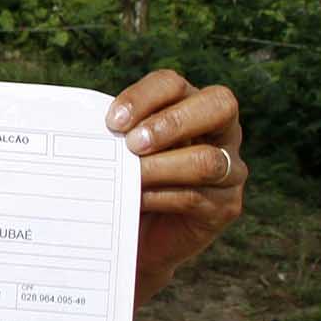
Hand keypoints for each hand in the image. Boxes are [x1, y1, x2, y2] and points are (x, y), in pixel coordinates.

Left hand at [106, 69, 245, 303]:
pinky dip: (160, 196)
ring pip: (207, 159)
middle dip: (172, 123)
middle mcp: (221, 131)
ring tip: (130, 175)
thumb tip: (90, 123)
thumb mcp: (121, 151)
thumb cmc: (126, 181)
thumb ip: (118, 133)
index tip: (112, 122)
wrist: (136, 236)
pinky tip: (135, 199)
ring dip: (161, 166)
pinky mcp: (226, 206)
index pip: (172, 84)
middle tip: (132, 144)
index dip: (143, 97)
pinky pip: (196, 196)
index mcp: (191, 104)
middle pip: (218, 105)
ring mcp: (230, 169)